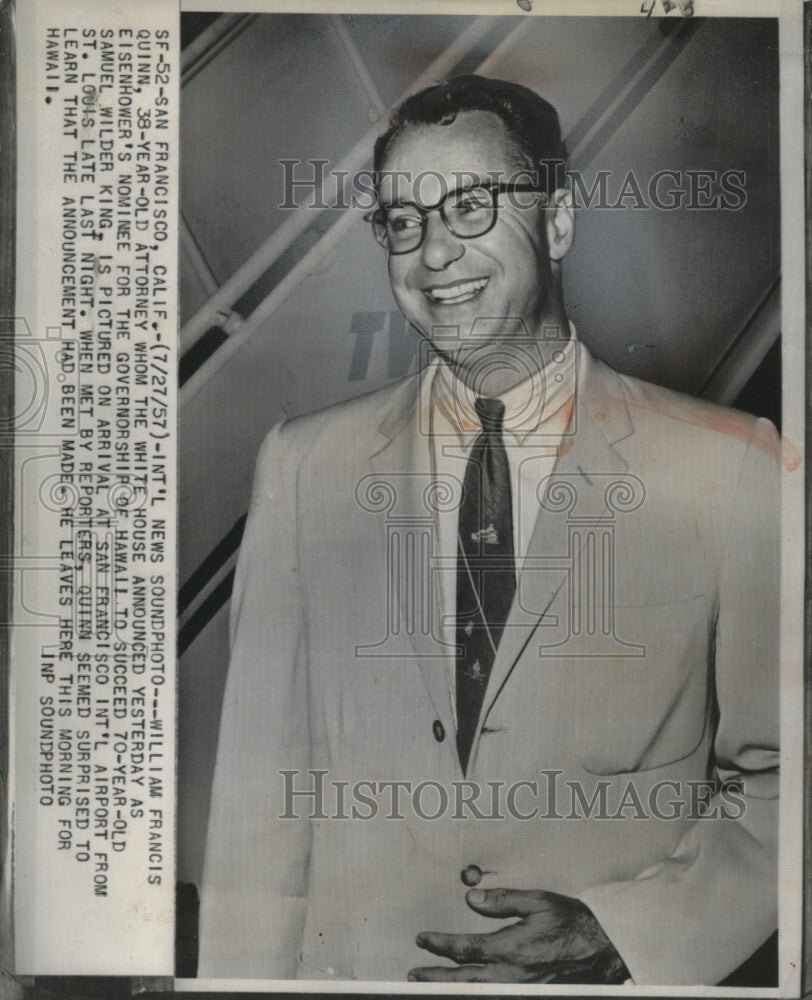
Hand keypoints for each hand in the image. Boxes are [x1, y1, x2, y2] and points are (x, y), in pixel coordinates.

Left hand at [409, 888, 628, 983]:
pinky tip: (466, 991)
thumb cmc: (573, 923)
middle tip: (414, 973)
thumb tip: (472, 898)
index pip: (464, 949)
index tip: (423, 939)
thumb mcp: (539, 901)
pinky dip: (476, 995)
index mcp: (510, 949)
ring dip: (450, 989)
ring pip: (476, 993)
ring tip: (429, 985)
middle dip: (435, 976)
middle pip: (463, 979)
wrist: (604, 951)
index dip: (439, 944)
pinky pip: (496, 997)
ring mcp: (520, 989)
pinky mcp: (530, 995)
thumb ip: (503, 901)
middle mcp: (511, 975)